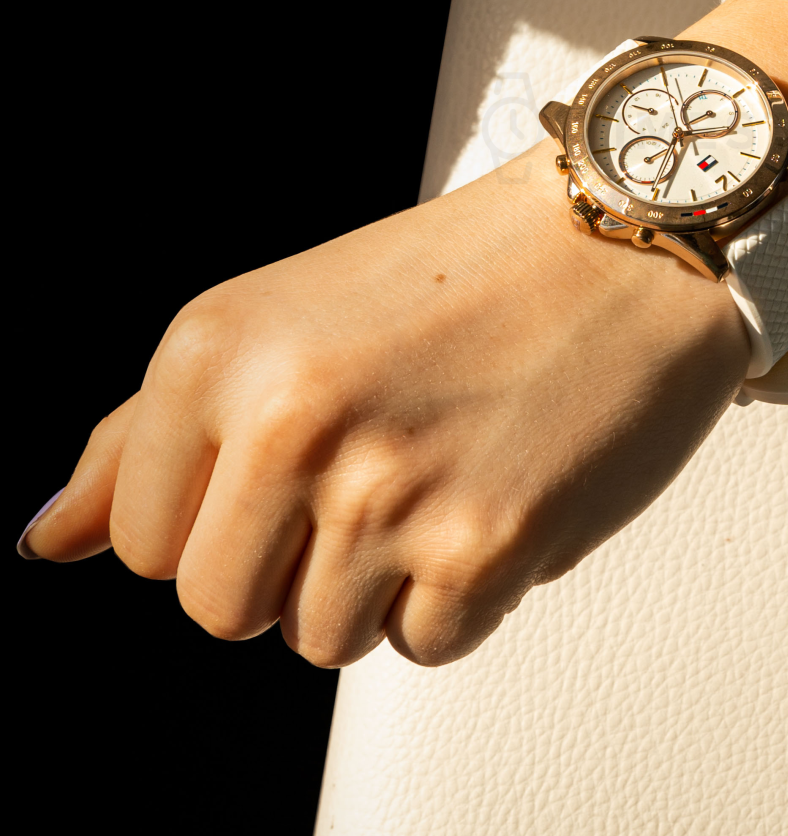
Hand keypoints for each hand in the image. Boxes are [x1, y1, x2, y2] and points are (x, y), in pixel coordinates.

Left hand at [23, 141, 749, 666]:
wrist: (631, 240)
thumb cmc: (474, 270)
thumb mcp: (283, 318)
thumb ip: (148, 437)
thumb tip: (47, 540)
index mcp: (217, 350)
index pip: (140, 545)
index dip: (226, 516)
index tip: (300, 461)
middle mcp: (288, 417)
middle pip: (220, 611)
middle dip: (292, 564)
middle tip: (381, 468)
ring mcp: (385, 485)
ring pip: (321, 640)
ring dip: (383, 579)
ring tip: (448, 468)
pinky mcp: (483, 543)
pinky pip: (425, 645)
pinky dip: (463, 590)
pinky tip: (499, 492)